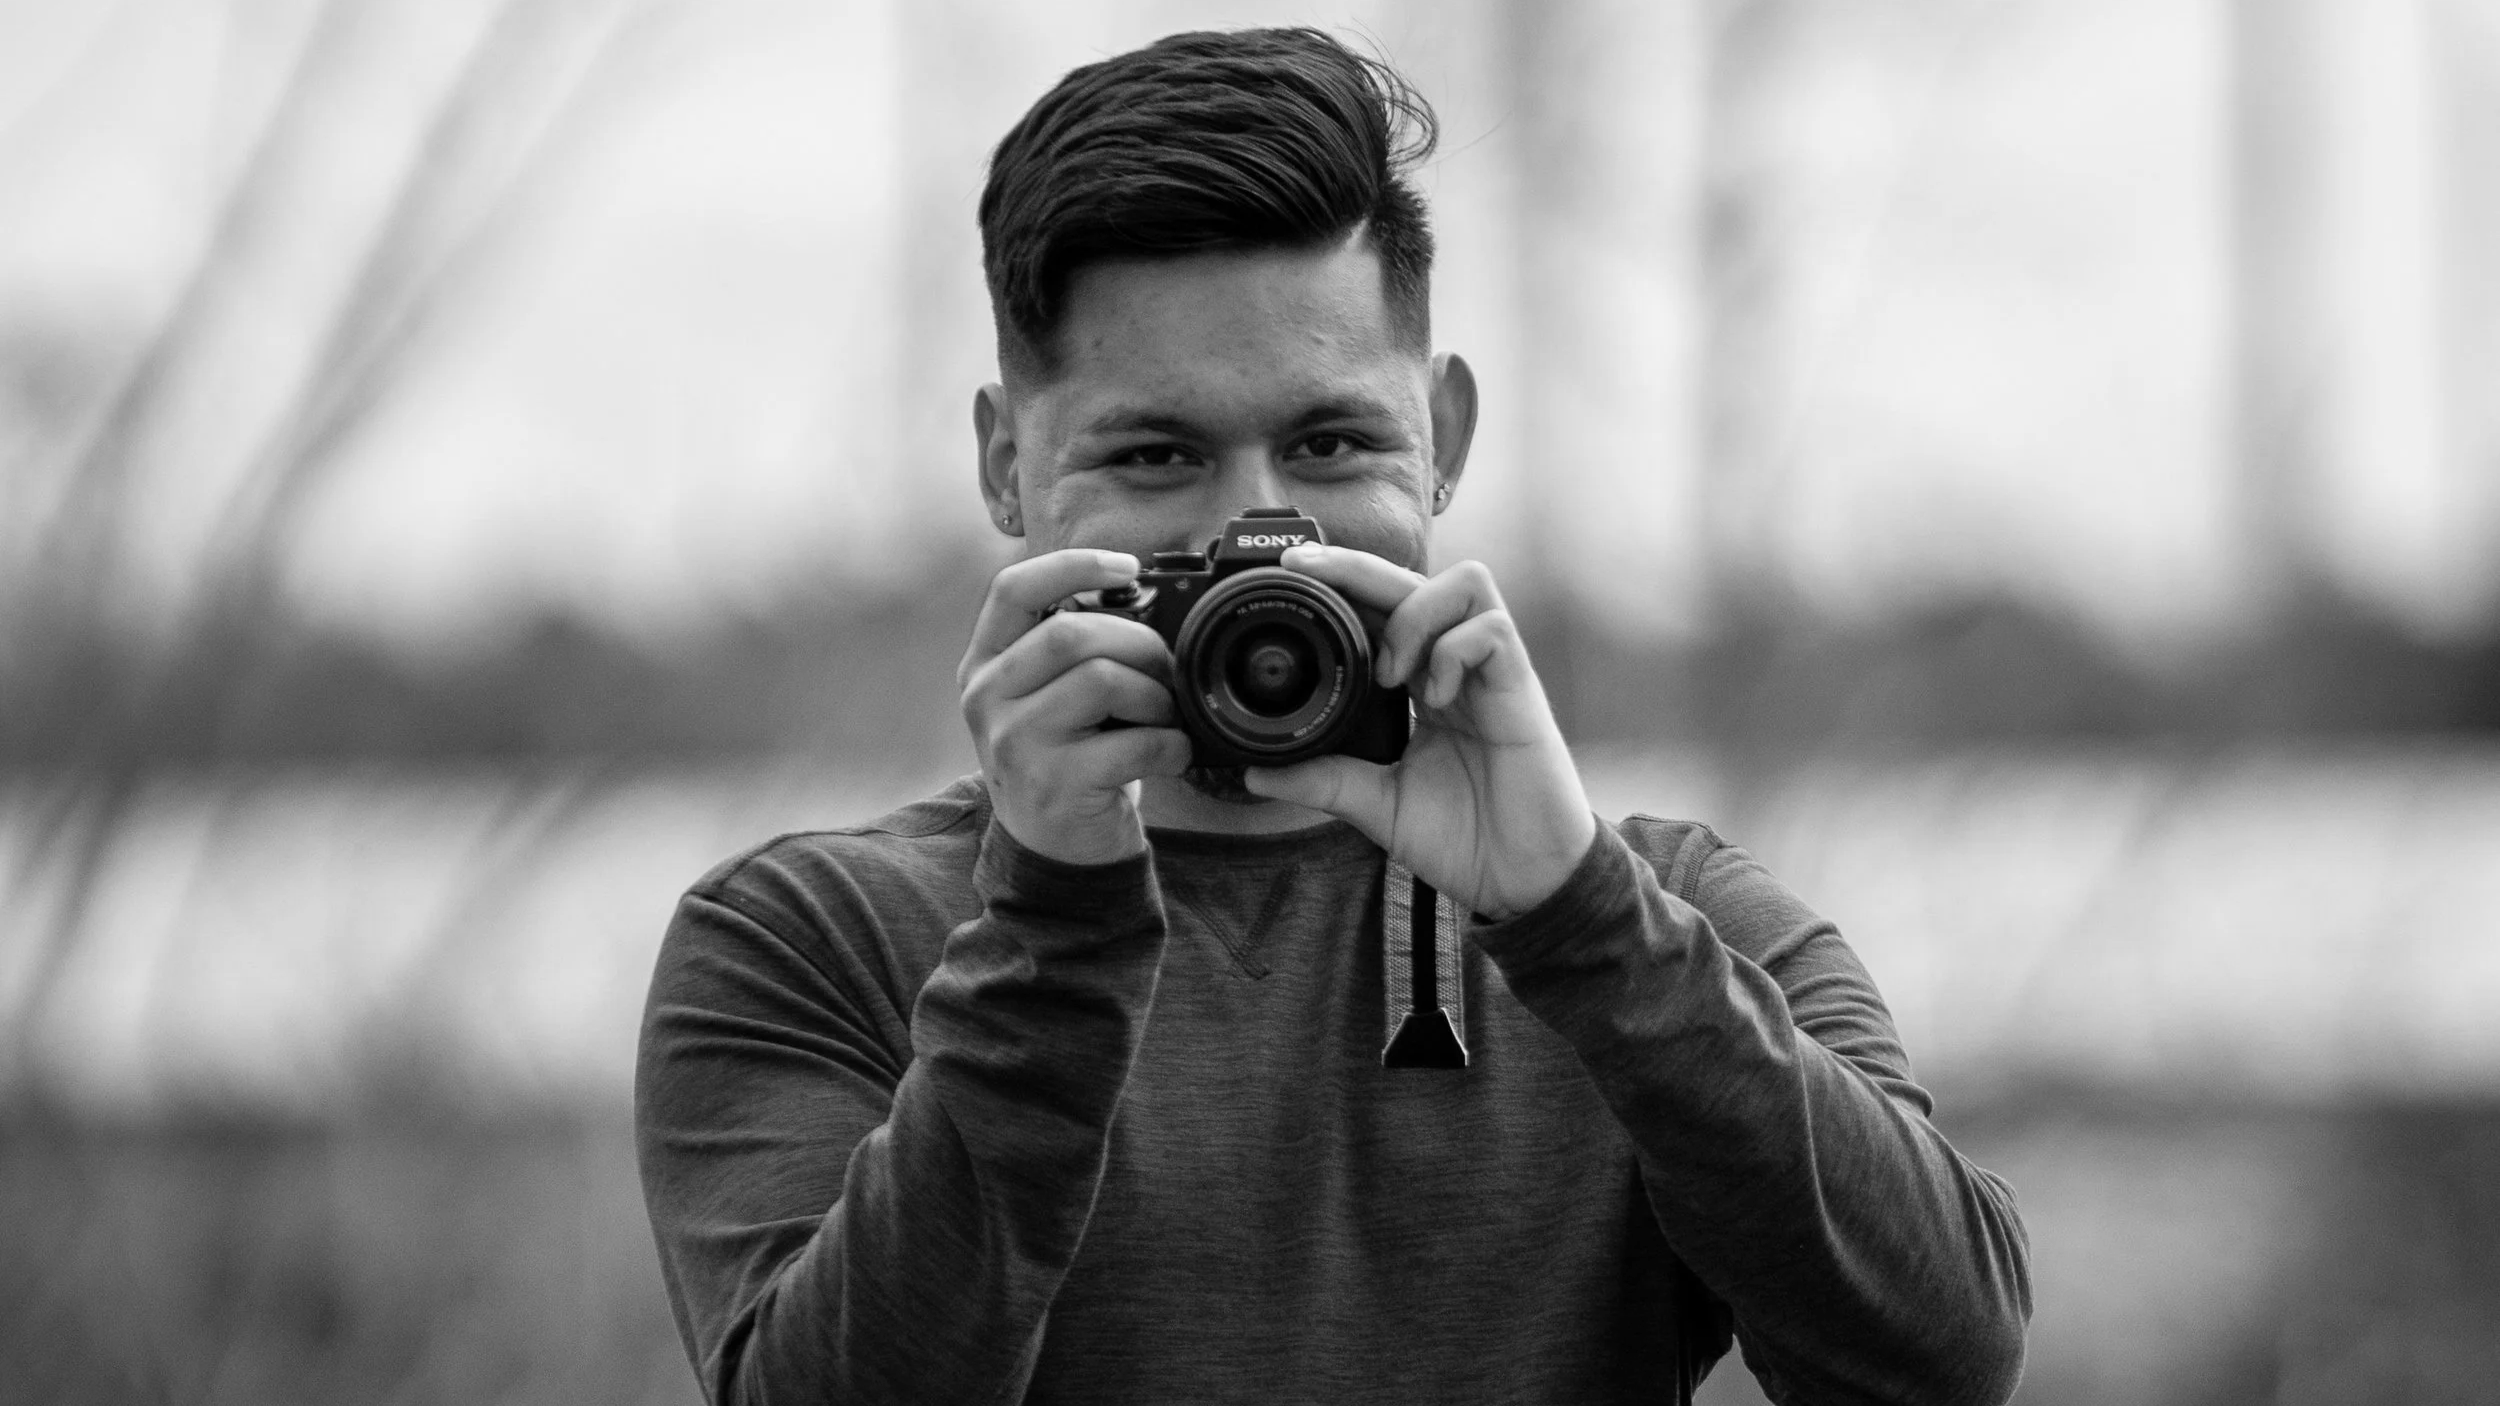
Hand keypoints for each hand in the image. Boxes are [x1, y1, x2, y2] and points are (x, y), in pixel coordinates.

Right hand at [959, 549, 1192, 866]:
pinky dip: (1170, 745)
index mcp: (984, 664)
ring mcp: (1015, 743)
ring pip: (1102, 680)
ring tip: (1165, 718)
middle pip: (1071, 633)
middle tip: (1167, 671)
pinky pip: (1132, 742)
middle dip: (1139, 643)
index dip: (1073, 565)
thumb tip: (1144, 598)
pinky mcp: (1054, 785)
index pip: (1012, 589)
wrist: (1056, 850)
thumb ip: (1070, 648)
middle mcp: (987, 698)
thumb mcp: (1046, 696)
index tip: (1129, 567)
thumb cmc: (1068, 757)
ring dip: (1156, 697)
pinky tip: (1171, 756)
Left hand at [1242, 547, 1596, 919]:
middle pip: (1414, 580)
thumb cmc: (1466, 840)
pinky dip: (1454, 651)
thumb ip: (1325, 781)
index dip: (1344, 585)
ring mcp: (1493, 674)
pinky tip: (1436, 698)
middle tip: (1308, 572)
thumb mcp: (1377, 806)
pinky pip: (1492, 631)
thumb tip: (1256, 773)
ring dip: (1415, 614)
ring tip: (1390, 672)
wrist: (1524, 881)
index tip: (1292, 575)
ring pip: (1465, 583)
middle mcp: (1458, 668)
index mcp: (1424, 685)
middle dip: (1358, 567)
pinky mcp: (1522, 689)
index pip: (1385, 610)